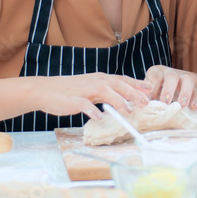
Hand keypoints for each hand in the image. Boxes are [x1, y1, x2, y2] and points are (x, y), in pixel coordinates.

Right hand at [32, 73, 150, 120]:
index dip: (137, 84)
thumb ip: (106, 92)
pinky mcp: (73, 100)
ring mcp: (84, 90)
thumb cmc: (70, 90)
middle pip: (118, 85)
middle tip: (146, 102)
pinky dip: (93, 111)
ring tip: (128, 111)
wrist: (45, 90)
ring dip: (118, 101)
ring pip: (105, 92)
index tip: (151, 88)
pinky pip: (85, 105)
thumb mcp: (91, 87)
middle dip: (134, 93)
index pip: (122, 80)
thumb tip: (123, 99)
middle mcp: (95, 82)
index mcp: (100, 79)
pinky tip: (99, 118)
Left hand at [144, 65, 196, 110]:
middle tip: (165, 102)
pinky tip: (194, 108)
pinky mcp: (194, 88)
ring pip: (188, 80)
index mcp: (157, 73)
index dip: (152, 86)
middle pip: (172, 76)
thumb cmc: (156, 93)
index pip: (154, 74)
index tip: (150, 99)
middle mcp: (171, 74)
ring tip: (182, 104)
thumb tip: (139, 105)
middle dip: (168, 89)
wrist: (174, 91)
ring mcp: (184, 80)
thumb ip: (145, 96)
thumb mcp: (149, 92)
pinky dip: (196, 99)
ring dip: (185, 92)